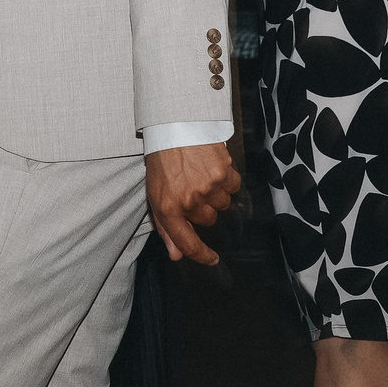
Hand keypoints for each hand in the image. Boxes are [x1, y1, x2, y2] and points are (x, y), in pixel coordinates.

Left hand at [146, 141, 240, 264]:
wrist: (173, 126)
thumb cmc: (162, 161)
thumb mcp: (155, 194)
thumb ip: (166, 228)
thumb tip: (176, 255)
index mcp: (167, 208)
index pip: (186, 243)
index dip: (201, 255)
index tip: (211, 259)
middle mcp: (188, 201)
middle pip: (208, 220)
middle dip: (203, 208)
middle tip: (191, 187)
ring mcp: (207, 188)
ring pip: (222, 204)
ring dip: (215, 193)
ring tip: (200, 174)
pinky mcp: (223, 173)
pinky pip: (233, 187)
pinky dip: (226, 180)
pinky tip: (212, 167)